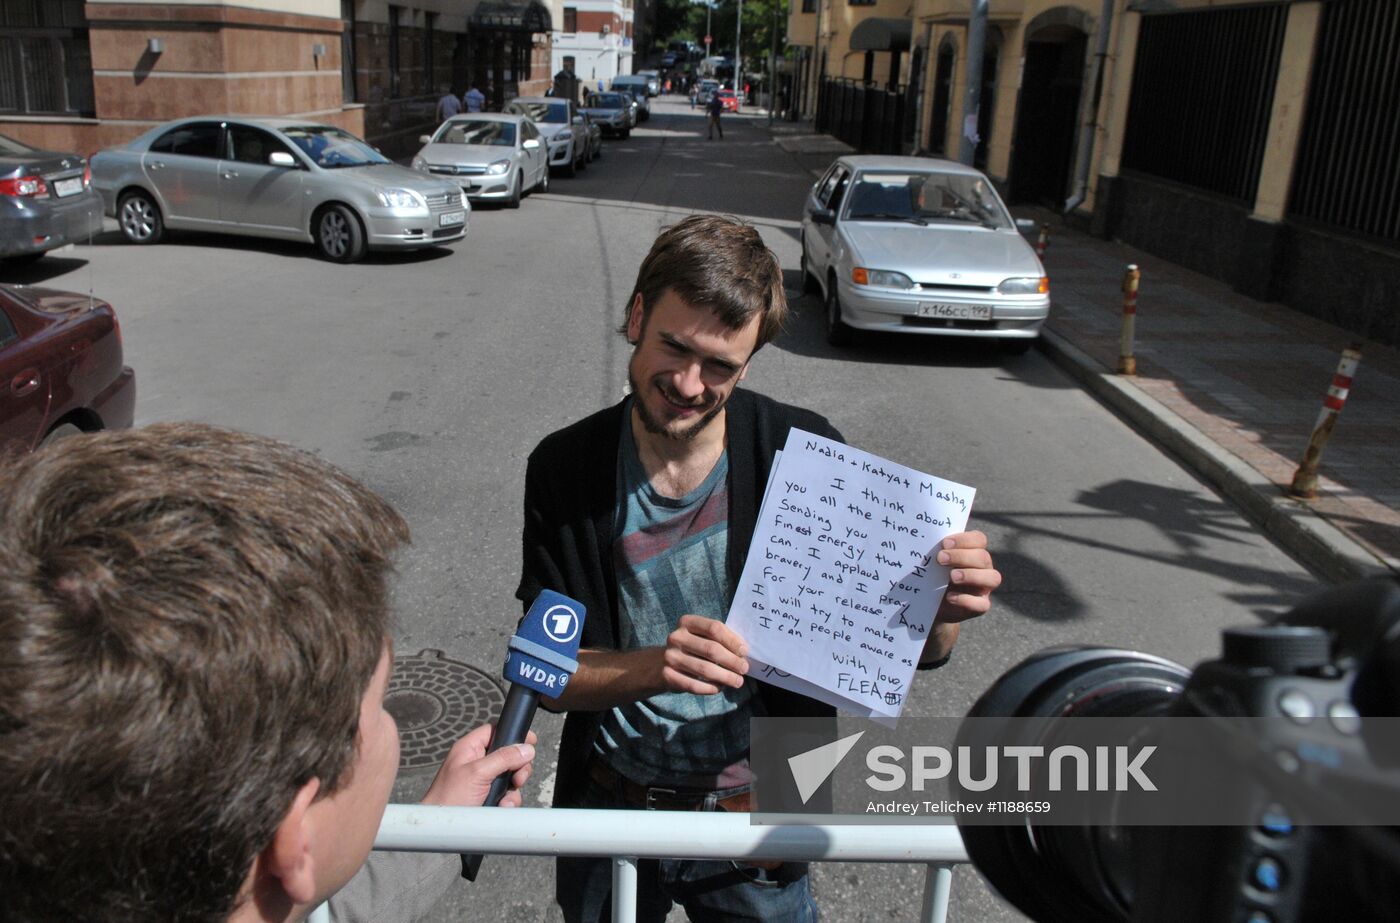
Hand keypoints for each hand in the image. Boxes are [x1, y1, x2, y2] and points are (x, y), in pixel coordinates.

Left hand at [420, 724, 536, 807]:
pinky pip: (507, 794)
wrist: (443, 830)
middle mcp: (477, 762)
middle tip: (517, 778)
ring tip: (504, 799)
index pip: (494, 731)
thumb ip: (503, 758)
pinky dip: (508, 801)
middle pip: (508, 755)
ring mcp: (483, 780)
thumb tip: (526, 749)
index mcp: (469, 749)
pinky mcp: (488, 796)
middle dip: (518, 767)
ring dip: (513, 789)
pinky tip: (501, 807)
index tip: (529, 740)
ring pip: (510, 777)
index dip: (512, 733)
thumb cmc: (448, 799)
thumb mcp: (478, 773)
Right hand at [659, 614, 749, 695]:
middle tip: (744, 669)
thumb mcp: (703, 636)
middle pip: (711, 649)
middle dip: (732, 661)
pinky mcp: (667, 675)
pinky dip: (709, 688)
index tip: (744, 652)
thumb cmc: (693, 647)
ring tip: (738, 681)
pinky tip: (719, 688)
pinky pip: (693, 685)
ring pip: (704, 669)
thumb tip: (743, 651)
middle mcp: (676, 637)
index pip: (714, 628)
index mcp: (687, 622)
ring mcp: (670, 656)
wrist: (663, 661)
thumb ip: (722, 638)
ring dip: (725, 677)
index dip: (732, 641)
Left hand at [935, 530, 1000, 623]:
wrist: (929, 602)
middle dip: (962, 556)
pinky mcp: (981, 606)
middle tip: (940, 559)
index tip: (944, 543)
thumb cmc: (933, 574)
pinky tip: (950, 597)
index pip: (979, 539)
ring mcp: (985, 587)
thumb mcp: (933, 561)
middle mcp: (983, 568)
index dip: (964, 540)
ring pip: (993, 578)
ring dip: (972, 575)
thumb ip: (934, 550)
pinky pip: (982, 604)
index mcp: (974, 551)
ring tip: (951, 577)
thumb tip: (922, 539)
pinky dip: (966, 600)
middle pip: (983, 557)